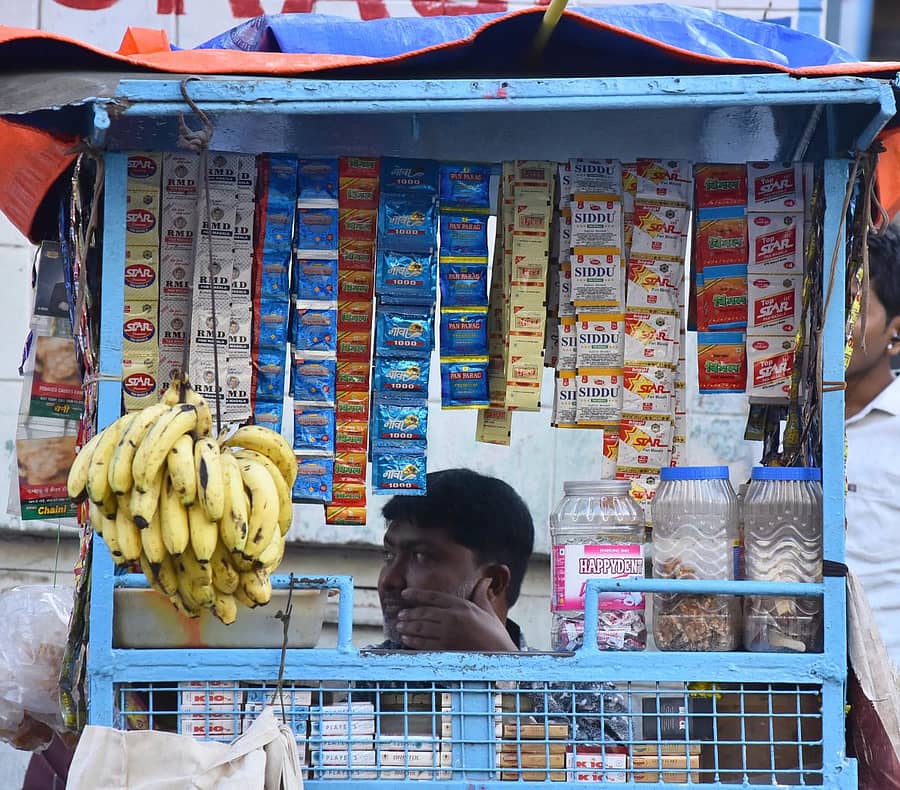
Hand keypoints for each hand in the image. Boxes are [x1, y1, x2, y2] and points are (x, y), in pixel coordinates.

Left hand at [395, 578, 518, 651]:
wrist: (501, 656)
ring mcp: (448, 634)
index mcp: (462, 606)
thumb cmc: (495, 634)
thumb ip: (481, 594)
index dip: (416, 595)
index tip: (405, 594)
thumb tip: (484, 580)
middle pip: (424, 613)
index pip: (433, 597)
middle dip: (409, 613)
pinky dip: (412, 641)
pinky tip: (406, 640)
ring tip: (400, 626)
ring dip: (407, 627)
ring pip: (421, 628)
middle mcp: (453, 618)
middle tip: (400, 614)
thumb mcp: (488, 611)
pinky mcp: (446, 650)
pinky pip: (424, 644)